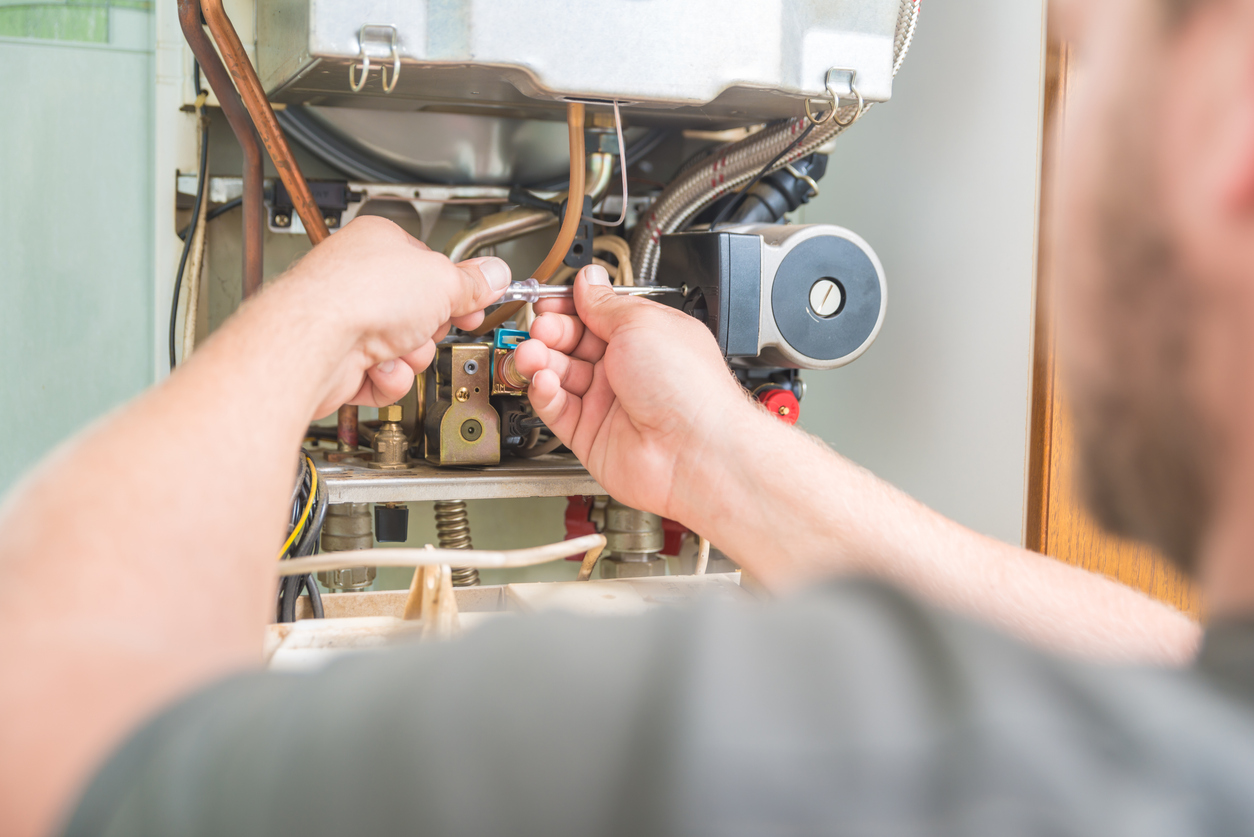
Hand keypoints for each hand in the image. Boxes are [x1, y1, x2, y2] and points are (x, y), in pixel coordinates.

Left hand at [261, 216, 511, 417]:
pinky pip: (387, 376)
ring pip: (407, 349)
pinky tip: (379, 367)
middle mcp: (361, 280)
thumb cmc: (359, 296)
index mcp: (381, 243)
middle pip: (422, 312)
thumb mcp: (442, 281)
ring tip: (397, 347)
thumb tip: (495, 274)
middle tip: (428, 325)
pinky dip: (389, 378)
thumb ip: (473, 283)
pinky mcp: (342, 362)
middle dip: (431, 328)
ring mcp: (349, 322)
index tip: (475, 302)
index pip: (432, 267)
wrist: (315, 343)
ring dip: (412, 356)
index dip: (457, 288)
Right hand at [514, 264, 753, 519]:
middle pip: (572, 344)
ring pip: (559, 375)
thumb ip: (605, 304)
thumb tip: (588, 280)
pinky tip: (544, 381)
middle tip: (541, 329)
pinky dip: (544, 393)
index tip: (549, 302)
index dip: (568, 307)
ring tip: (532, 354)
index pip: (595, 315)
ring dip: (540, 361)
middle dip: (550, 333)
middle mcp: (626, 369)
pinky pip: (557, 409)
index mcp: (644, 337)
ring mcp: (608, 403)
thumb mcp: (641, 323)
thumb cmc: (688, 388)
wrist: (694, 450)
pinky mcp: (590, 435)